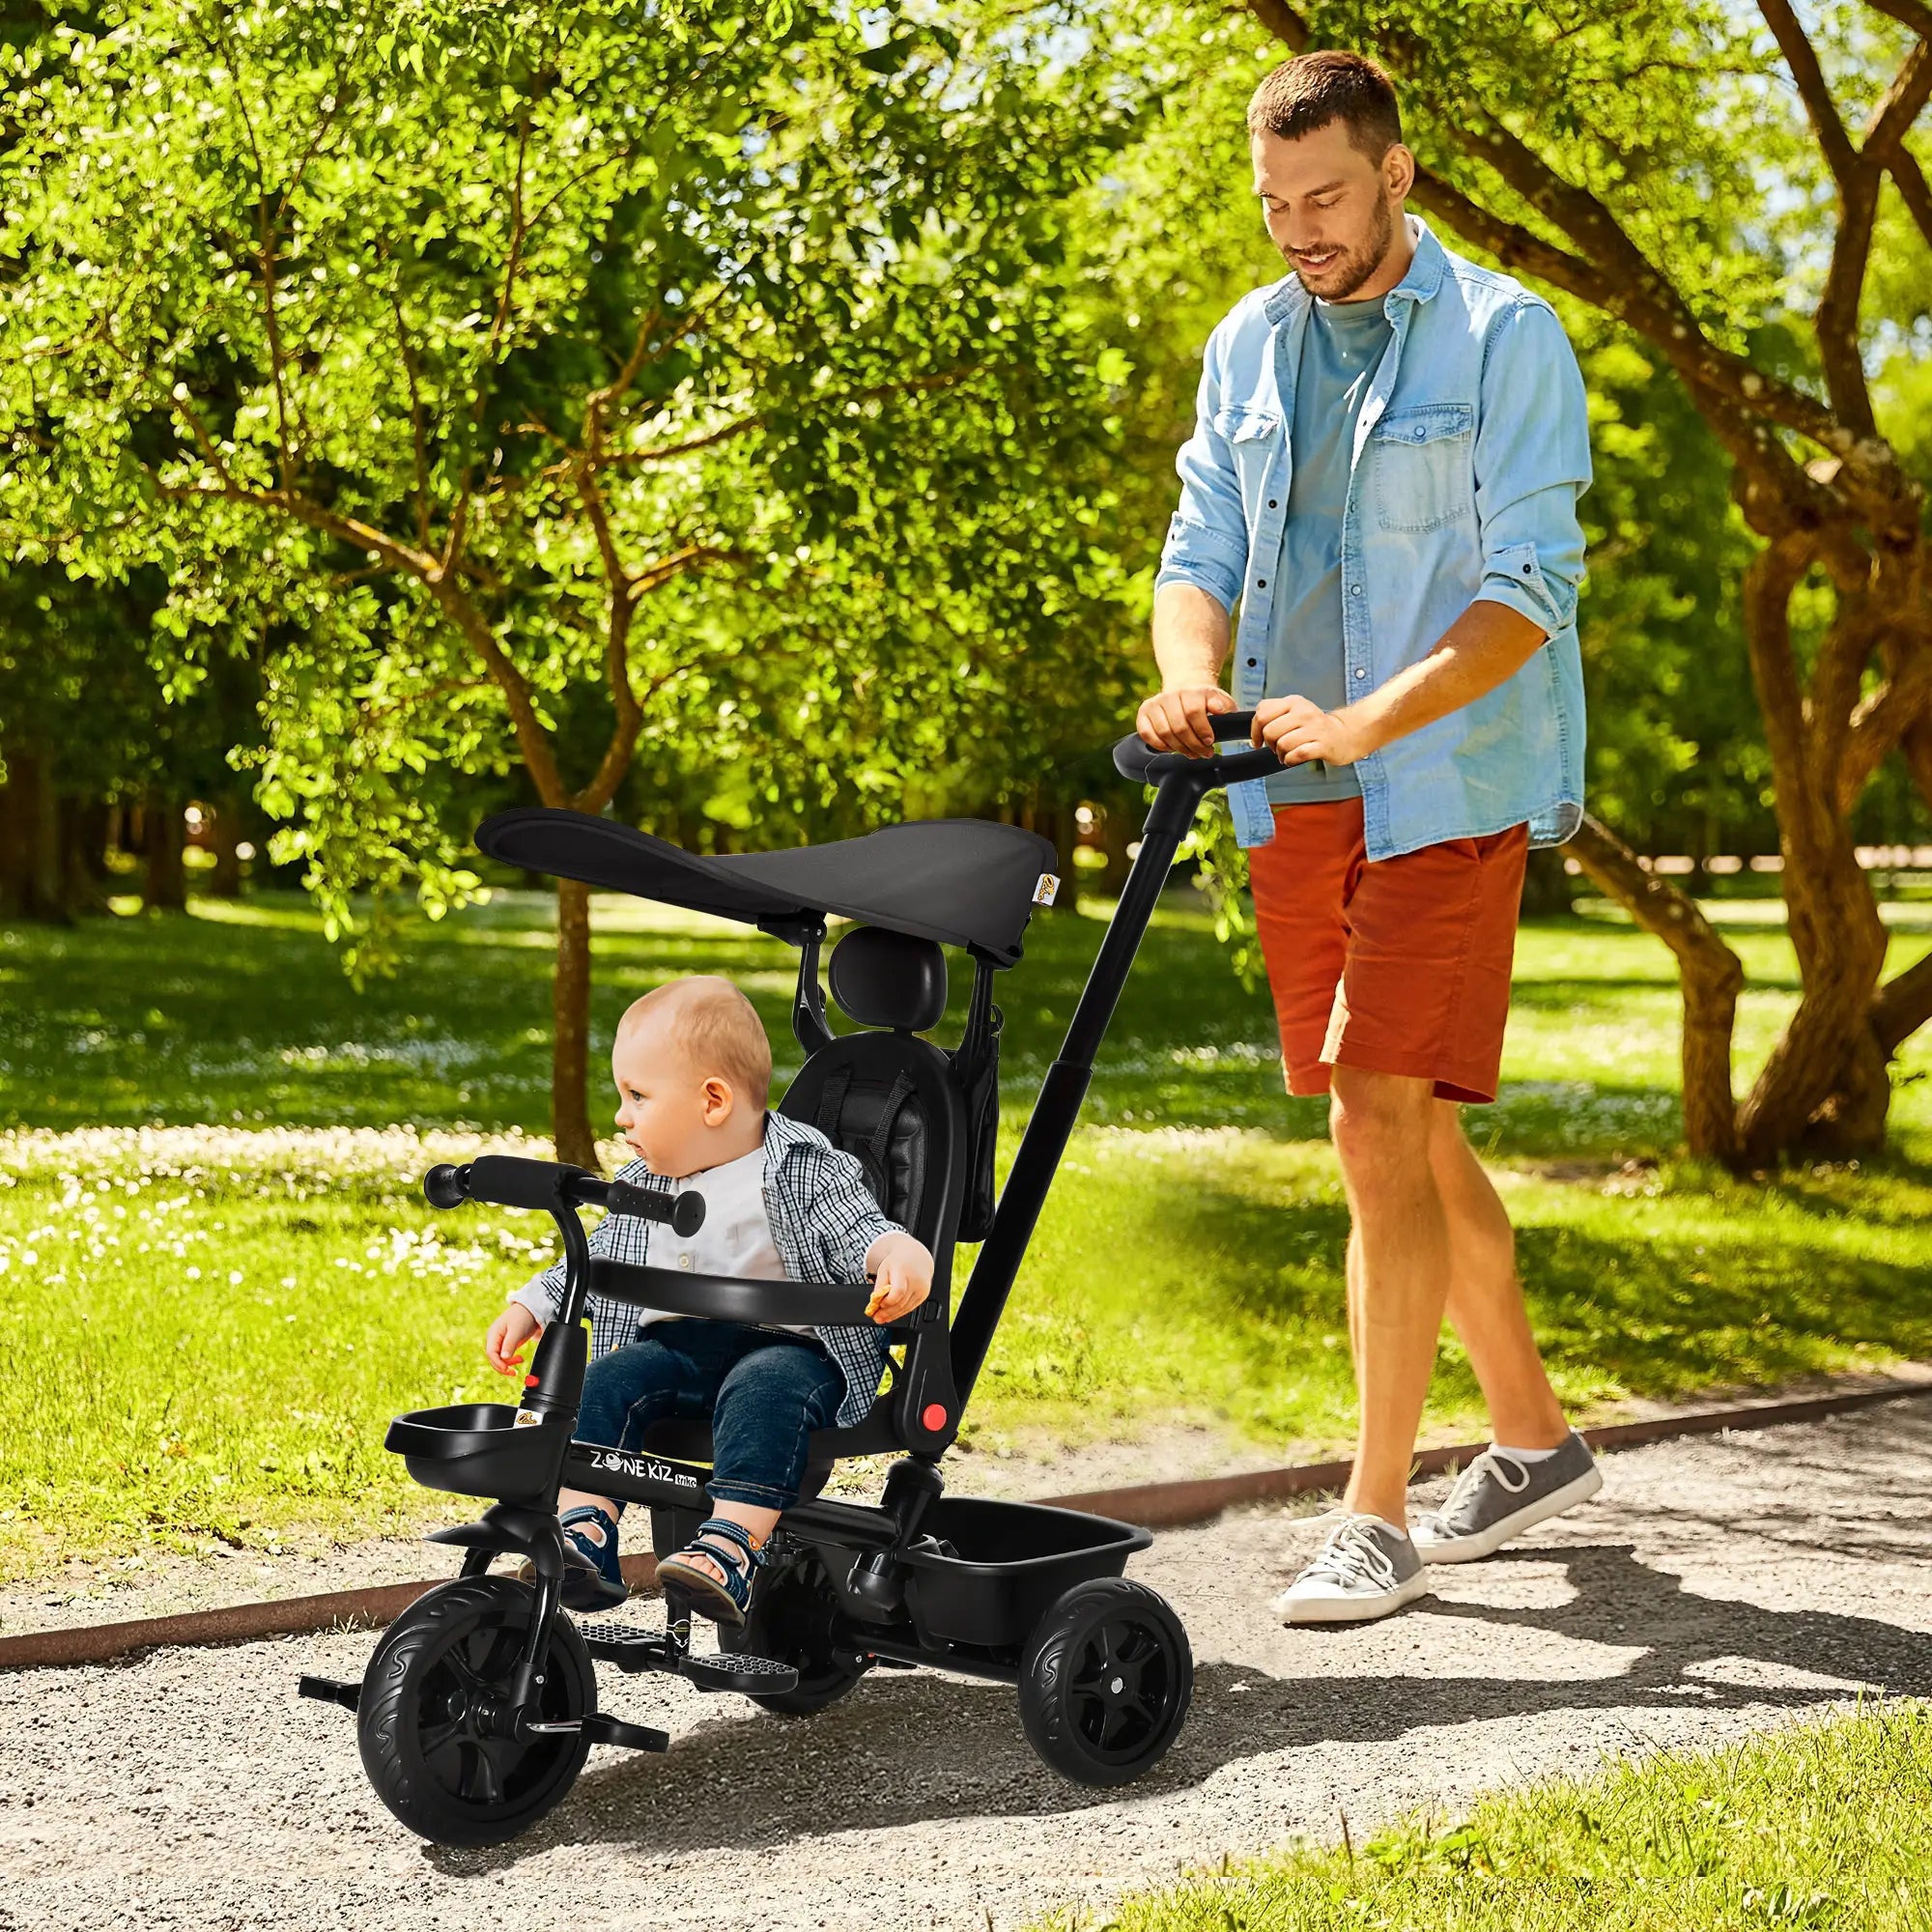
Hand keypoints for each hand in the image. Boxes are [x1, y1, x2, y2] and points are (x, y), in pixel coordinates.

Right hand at [486, 1303, 540, 1374]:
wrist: (531, 1310)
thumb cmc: (522, 1317)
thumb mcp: (516, 1330)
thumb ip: (510, 1344)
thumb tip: (504, 1358)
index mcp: (493, 1334)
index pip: (491, 1353)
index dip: (498, 1363)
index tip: (508, 1369)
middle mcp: (494, 1338)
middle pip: (493, 1358)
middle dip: (503, 1366)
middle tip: (514, 1372)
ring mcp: (500, 1341)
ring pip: (499, 1358)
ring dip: (508, 1363)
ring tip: (521, 1360)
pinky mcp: (506, 1343)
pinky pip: (505, 1356)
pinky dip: (511, 1360)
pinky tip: (519, 1359)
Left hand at [863, 1233, 932, 1324]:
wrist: (916, 1257)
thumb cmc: (898, 1262)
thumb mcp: (884, 1269)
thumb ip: (879, 1285)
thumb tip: (874, 1302)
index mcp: (904, 1271)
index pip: (898, 1291)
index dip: (888, 1301)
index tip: (879, 1305)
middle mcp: (916, 1281)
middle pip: (901, 1302)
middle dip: (887, 1312)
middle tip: (876, 1318)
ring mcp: (922, 1289)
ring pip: (906, 1308)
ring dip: (893, 1315)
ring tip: (882, 1318)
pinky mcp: (924, 1295)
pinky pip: (911, 1307)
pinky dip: (900, 1312)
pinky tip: (892, 1315)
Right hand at [1136, 686, 1235, 757]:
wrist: (1184, 690)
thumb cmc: (1203, 701)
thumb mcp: (1219, 700)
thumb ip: (1224, 705)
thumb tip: (1220, 710)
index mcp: (1190, 691)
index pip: (1193, 712)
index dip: (1202, 730)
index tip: (1210, 741)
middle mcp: (1169, 696)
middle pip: (1179, 726)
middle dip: (1193, 745)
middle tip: (1203, 753)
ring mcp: (1154, 704)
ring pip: (1164, 732)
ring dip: (1178, 748)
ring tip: (1190, 753)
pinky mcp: (1143, 713)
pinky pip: (1147, 734)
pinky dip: (1160, 746)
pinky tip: (1172, 748)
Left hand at [1252, 694, 1376, 767]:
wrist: (1345, 734)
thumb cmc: (1313, 727)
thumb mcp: (1293, 711)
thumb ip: (1272, 713)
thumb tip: (1254, 730)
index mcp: (1293, 702)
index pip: (1262, 714)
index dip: (1255, 731)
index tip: (1258, 741)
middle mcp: (1304, 712)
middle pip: (1269, 731)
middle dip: (1269, 744)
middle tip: (1278, 748)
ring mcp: (1315, 728)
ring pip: (1282, 744)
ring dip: (1281, 754)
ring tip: (1288, 754)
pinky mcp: (1323, 744)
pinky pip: (1297, 755)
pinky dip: (1290, 760)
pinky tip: (1294, 759)